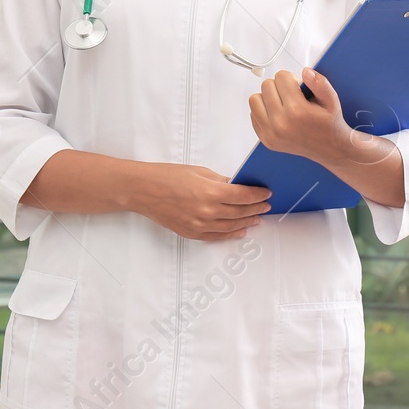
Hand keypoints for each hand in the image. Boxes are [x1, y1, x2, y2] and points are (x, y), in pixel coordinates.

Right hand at [129, 163, 271, 240]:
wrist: (143, 190)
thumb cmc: (167, 176)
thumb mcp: (198, 171)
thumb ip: (220, 180)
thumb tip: (236, 185)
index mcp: (210, 192)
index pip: (243, 196)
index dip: (257, 194)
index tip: (266, 193)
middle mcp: (207, 211)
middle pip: (240, 212)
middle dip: (256, 208)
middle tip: (265, 205)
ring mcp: (200, 225)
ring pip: (231, 226)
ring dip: (247, 222)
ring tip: (257, 218)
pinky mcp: (192, 233)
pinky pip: (216, 236)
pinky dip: (231, 234)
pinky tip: (240, 230)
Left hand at [249, 66, 351, 162]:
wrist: (329, 149)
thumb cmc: (328, 124)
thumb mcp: (331, 100)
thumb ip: (319, 83)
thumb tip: (305, 72)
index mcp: (297, 110)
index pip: (281, 76)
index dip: (291, 79)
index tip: (298, 88)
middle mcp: (281, 123)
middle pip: (266, 85)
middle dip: (279, 86)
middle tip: (291, 96)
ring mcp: (271, 133)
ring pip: (255, 99)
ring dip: (267, 97)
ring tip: (282, 104)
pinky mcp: (265, 139)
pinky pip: (253, 115)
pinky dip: (263, 111)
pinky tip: (278, 115)